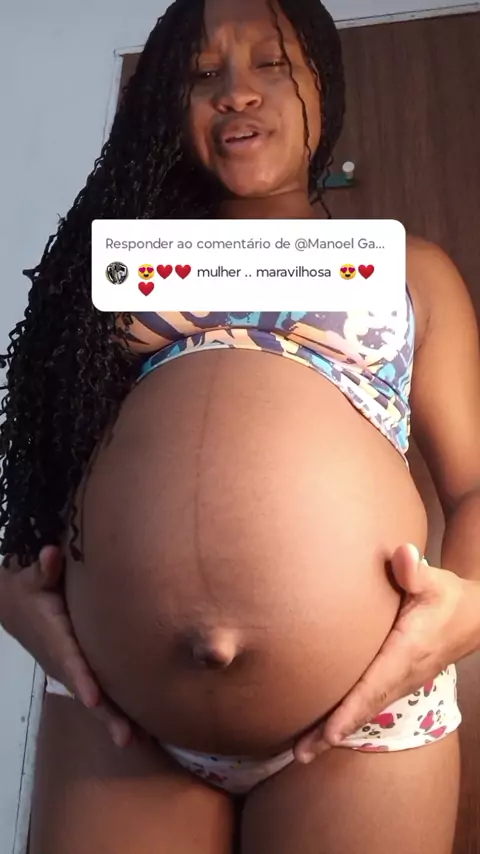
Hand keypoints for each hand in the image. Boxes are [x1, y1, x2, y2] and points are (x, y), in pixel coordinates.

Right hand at [0, 546, 132, 746]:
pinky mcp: (81, 672)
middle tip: (127, 738)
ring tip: (142, 743)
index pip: (70, 661)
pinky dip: (116, 712)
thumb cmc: (29, 588)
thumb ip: (43, 569)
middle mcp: (63, 661)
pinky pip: (100, 695)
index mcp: (55, 639)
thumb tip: (51, 555)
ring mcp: (72, 671)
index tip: (94, 697)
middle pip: (86, 691)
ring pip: (95, 700)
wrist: (13, 606)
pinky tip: (140, 730)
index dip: (82, 679)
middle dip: (105, 715)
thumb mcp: (32, 577)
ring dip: (114, 721)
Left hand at [294, 542, 479, 762]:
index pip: (375, 684)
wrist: (472, 619)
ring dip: (334, 731)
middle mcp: (401, 674)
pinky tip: (321, 730)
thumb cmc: (446, 598)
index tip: (330, 732)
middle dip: (333, 732)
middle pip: (364, 708)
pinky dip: (345, 719)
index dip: (352, 709)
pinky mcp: (394, 681)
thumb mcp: (435, 582)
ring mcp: (399, 682)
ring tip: (302, 752)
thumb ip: (415, 572)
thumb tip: (403, 555)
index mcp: (407, 651)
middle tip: (300, 754)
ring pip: (364, 710)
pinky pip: (367, 703)